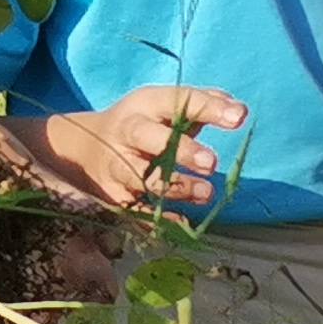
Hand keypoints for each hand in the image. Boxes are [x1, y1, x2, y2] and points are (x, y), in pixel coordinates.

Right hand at [15, 85, 246, 210]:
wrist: (83, 149)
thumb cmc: (141, 124)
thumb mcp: (163, 106)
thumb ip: (200, 104)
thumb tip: (238, 110)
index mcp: (146, 105)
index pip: (179, 101)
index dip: (209, 108)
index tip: (239, 117)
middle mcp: (127, 132)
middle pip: (150, 137)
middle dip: (181, 149)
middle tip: (211, 162)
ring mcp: (117, 164)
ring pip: (143, 177)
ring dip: (175, 186)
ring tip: (206, 193)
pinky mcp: (113, 195)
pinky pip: (135, 209)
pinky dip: (158, 217)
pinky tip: (182, 222)